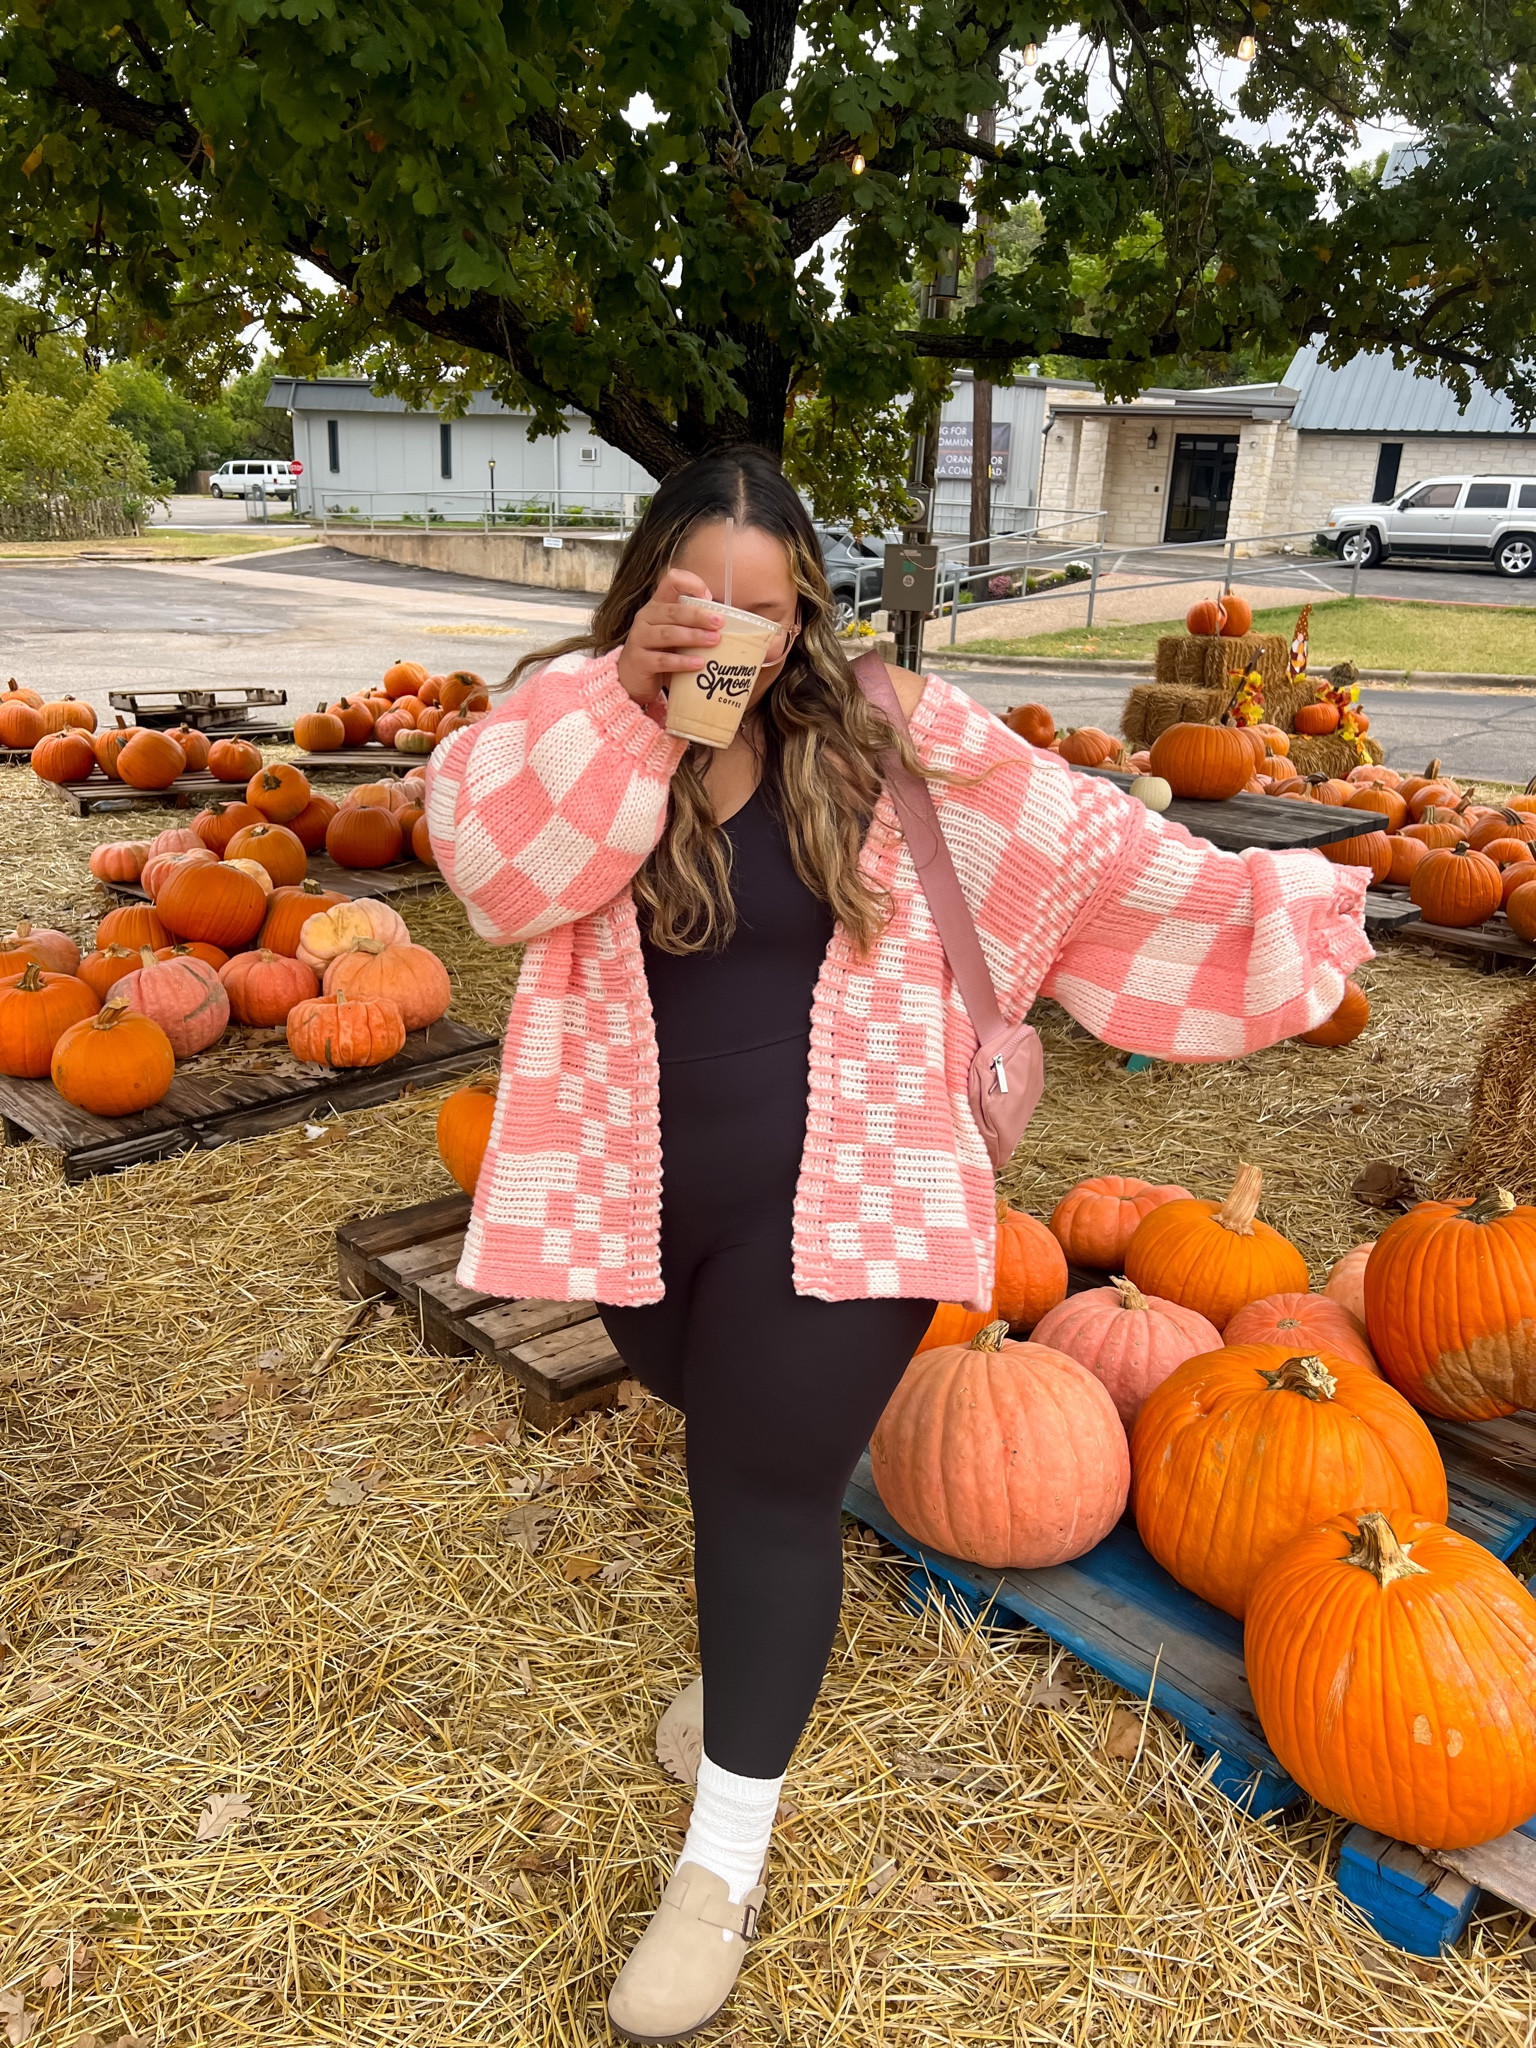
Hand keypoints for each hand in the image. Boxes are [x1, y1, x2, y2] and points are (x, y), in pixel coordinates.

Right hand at [616, 567, 720, 702]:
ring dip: (693, 637)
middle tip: (720, 622)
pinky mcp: (639, 661)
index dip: (690, 583)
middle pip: (673, 611)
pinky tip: (698, 663)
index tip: (708, 597)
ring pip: (668, 634)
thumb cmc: (660, 651)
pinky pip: (662, 660)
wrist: (632, 677)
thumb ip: (692, 624)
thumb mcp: (674, 631)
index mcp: (657, 605)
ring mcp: (639, 638)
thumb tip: (731, 624)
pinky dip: (682, 662)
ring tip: (714, 641)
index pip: (671, 581)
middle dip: (699, 615)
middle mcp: (646, 617)